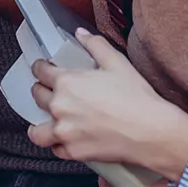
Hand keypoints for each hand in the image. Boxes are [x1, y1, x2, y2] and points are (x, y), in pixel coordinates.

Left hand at [27, 29, 187, 180]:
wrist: (151, 132)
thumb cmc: (135, 97)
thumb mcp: (116, 62)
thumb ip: (94, 45)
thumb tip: (80, 34)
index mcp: (66, 82)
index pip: (41, 71)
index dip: (41, 67)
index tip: (43, 67)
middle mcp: (60, 107)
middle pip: (37, 96)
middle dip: (41, 90)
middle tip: (49, 90)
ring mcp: (65, 132)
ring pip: (37, 131)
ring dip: (40, 123)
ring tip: (48, 120)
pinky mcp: (74, 152)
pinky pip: (55, 149)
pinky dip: (58, 144)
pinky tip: (66, 138)